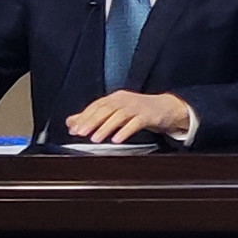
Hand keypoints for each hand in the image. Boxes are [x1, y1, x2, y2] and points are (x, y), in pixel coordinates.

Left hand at [66, 88, 192, 143]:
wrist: (165, 108)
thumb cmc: (138, 110)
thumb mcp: (115, 111)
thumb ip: (93, 116)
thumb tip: (71, 121)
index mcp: (115, 98)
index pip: (96, 106)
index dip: (84, 117)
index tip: (74, 128)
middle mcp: (124, 100)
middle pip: (105, 109)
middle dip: (91, 122)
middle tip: (81, 133)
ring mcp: (137, 107)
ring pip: (118, 116)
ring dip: (105, 127)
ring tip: (95, 139)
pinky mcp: (148, 115)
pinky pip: (135, 123)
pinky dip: (125, 131)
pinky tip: (117, 139)